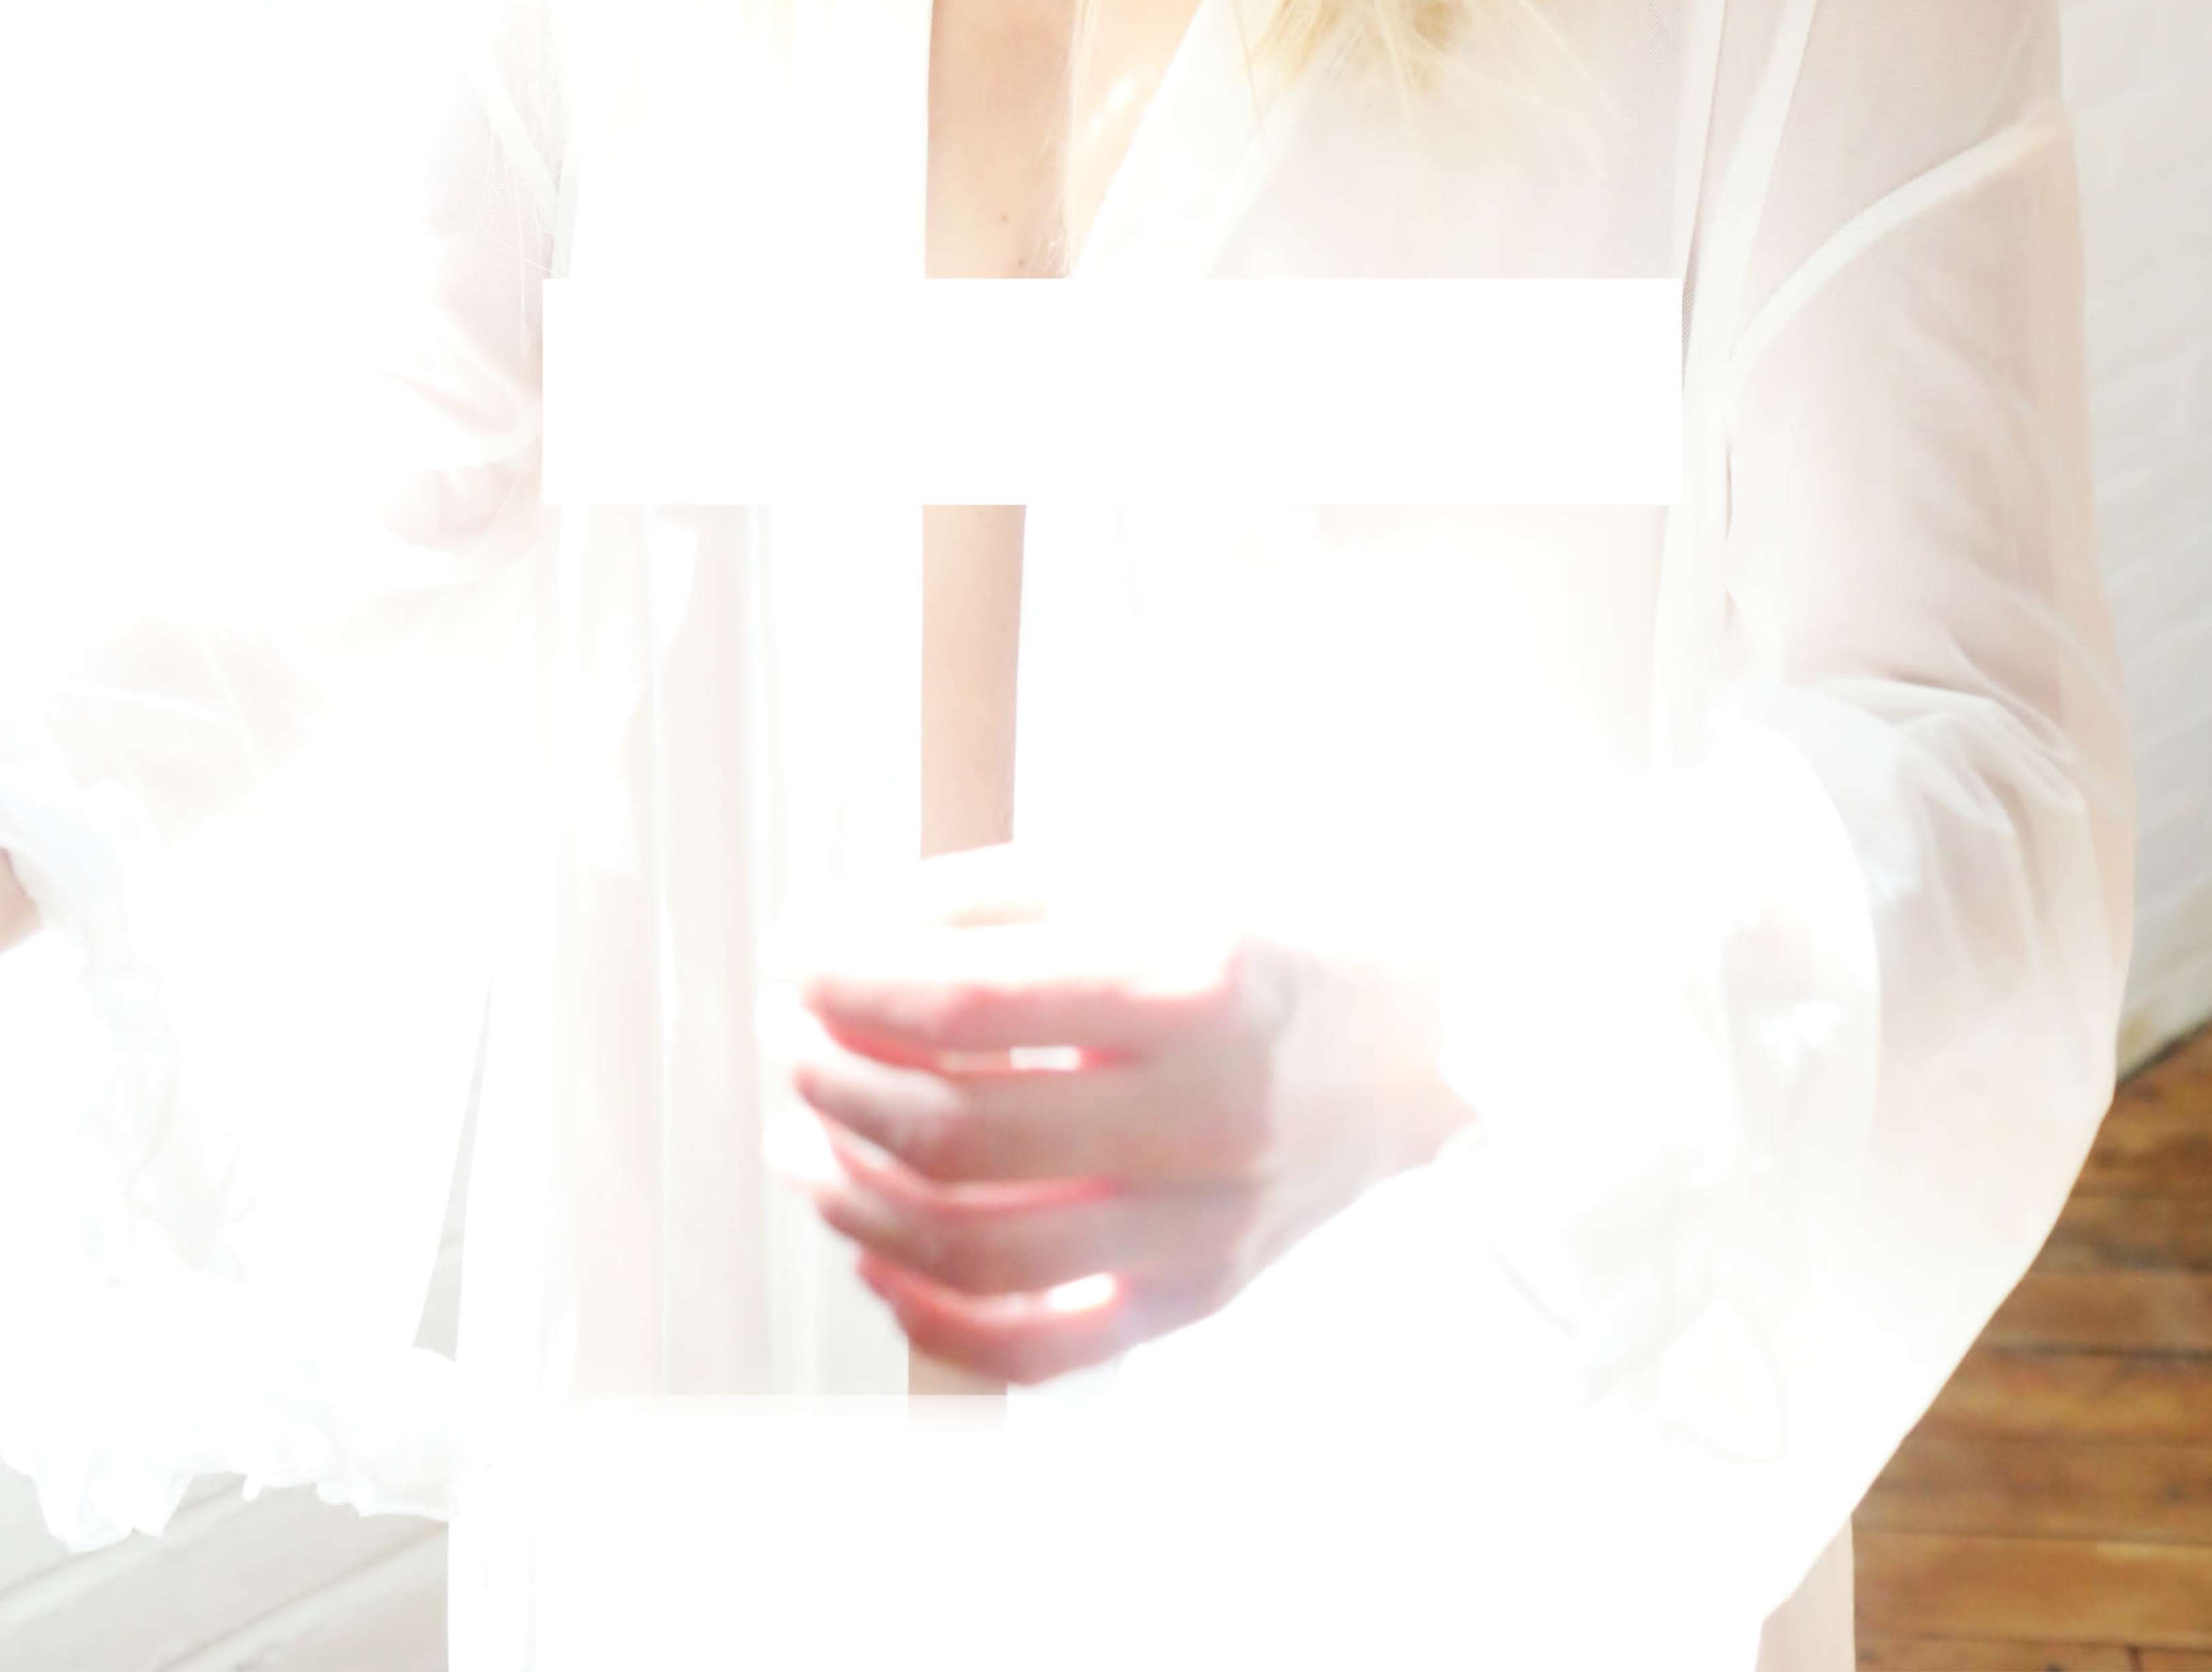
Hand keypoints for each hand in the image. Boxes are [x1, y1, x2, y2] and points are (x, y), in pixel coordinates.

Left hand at [770, 844, 1472, 1387]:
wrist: (1418, 1026)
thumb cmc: (1257, 927)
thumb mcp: (1131, 864)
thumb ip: (978, 903)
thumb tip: (835, 945)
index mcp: (1189, 979)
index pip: (967, 1005)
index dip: (851, 985)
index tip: (799, 960)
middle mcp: (1205, 1113)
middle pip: (961, 1135)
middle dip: (838, 1085)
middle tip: (793, 1040)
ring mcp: (1206, 1222)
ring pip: (983, 1252)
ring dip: (858, 1196)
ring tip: (806, 1137)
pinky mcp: (1199, 1293)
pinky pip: (1041, 1346)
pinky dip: (933, 1312)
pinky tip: (874, 1248)